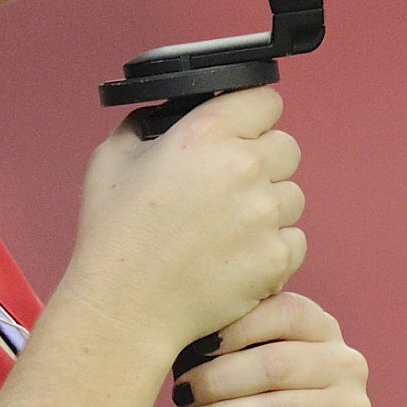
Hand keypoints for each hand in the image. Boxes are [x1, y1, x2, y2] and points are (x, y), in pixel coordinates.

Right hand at [52, 87, 303, 359]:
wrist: (125, 306)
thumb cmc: (114, 235)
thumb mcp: (113, 159)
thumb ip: (148, 125)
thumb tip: (171, 115)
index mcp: (206, 134)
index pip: (265, 100)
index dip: (253, 115)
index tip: (242, 130)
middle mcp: (244, 167)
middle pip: (286, 146)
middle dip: (263, 161)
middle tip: (228, 186)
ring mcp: (265, 214)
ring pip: (292, 195)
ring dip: (268, 206)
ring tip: (225, 228)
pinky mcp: (277, 256)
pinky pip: (293, 239)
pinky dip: (272, 247)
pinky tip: (234, 256)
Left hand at [172, 289, 371, 406]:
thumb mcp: (255, 373)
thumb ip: (234, 345)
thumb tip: (175, 329)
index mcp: (324, 332)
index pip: (287, 312)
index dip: (237, 328)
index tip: (193, 347)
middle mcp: (348, 365)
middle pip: (278, 364)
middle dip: (218, 381)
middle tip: (180, 396)